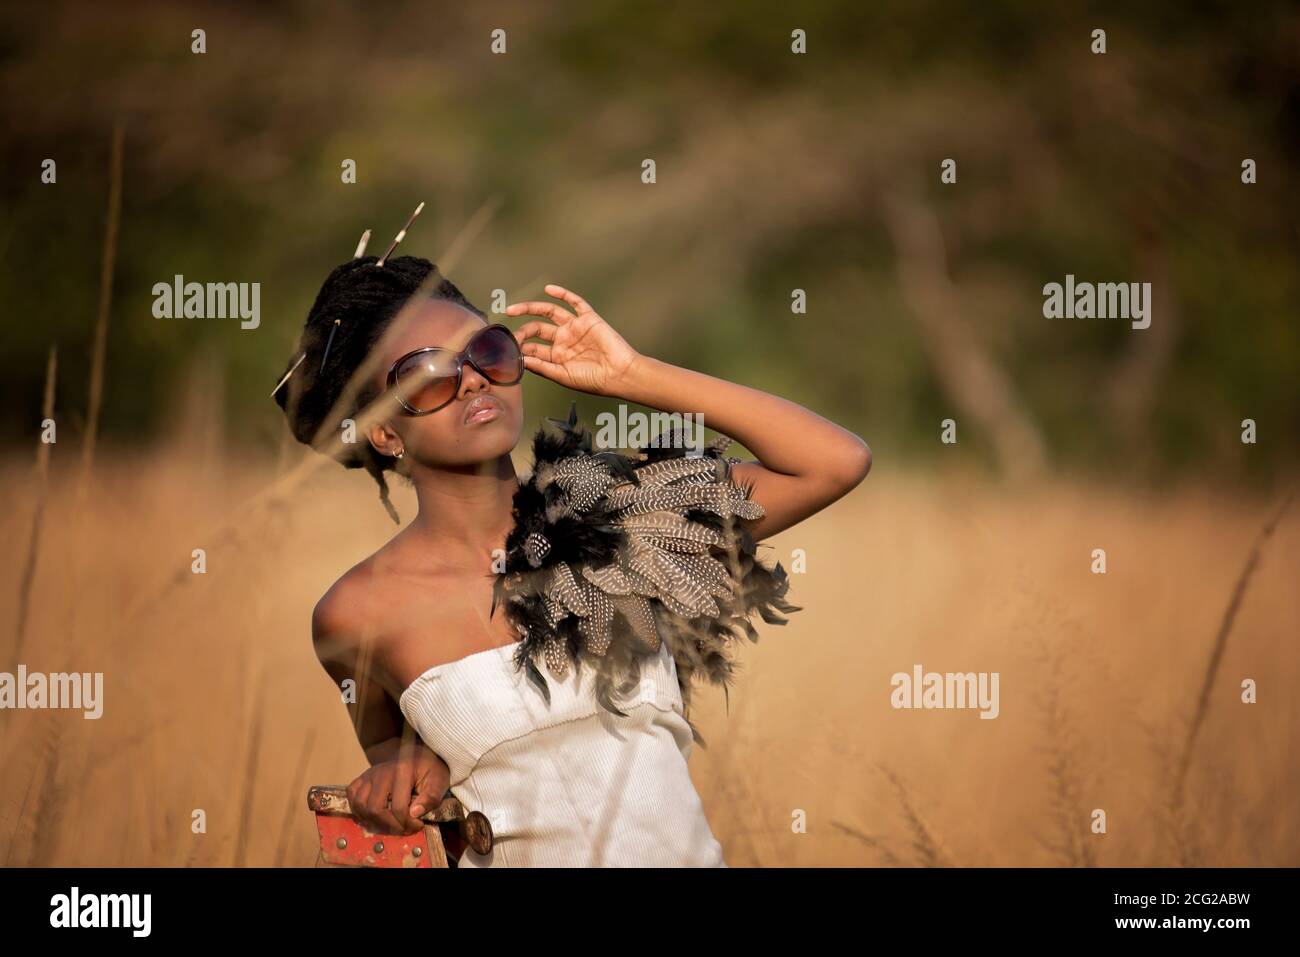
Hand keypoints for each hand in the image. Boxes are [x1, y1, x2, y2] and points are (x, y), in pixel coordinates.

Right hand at [346, 741, 449, 834]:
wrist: (415, 752)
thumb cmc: (428, 768)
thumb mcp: (439, 780)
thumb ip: (431, 797)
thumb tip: (415, 813)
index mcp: (403, 771)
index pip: (398, 807)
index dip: (408, 823)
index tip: (418, 825)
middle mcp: (381, 772)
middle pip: (375, 809)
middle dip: (389, 826)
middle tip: (403, 828)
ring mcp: (369, 774)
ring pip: (360, 805)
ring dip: (373, 821)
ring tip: (389, 824)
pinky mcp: (362, 778)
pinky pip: (351, 796)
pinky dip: (358, 809)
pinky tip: (373, 815)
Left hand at [506, 283, 640, 396]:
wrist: (619, 374)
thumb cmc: (594, 380)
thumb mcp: (563, 376)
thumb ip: (542, 367)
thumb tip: (520, 360)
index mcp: (557, 356)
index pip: (533, 348)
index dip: (519, 347)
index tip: (507, 349)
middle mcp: (563, 340)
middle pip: (537, 329)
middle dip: (522, 330)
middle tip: (511, 334)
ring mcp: (575, 328)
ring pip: (549, 312)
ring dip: (531, 308)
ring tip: (513, 310)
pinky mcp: (588, 319)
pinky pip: (575, 302)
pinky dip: (563, 294)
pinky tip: (549, 290)